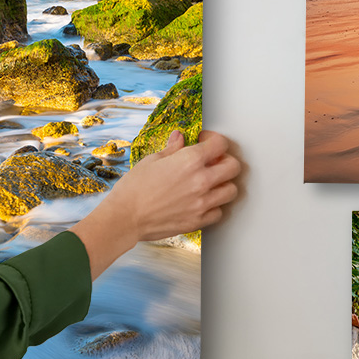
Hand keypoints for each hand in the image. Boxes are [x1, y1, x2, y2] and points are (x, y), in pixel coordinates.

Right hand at [70, 129, 243, 275]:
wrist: (125, 217)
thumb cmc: (133, 189)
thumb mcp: (151, 160)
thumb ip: (172, 149)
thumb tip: (179, 138)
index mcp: (189, 160)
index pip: (220, 144)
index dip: (214, 140)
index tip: (207, 142)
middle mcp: (200, 181)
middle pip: (233, 167)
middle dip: (226, 161)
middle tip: (215, 162)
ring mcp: (201, 203)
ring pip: (231, 190)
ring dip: (224, 184)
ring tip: (211, 183)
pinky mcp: (197, 221)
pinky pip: (219, 212)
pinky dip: (215, 206)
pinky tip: (203, 201)